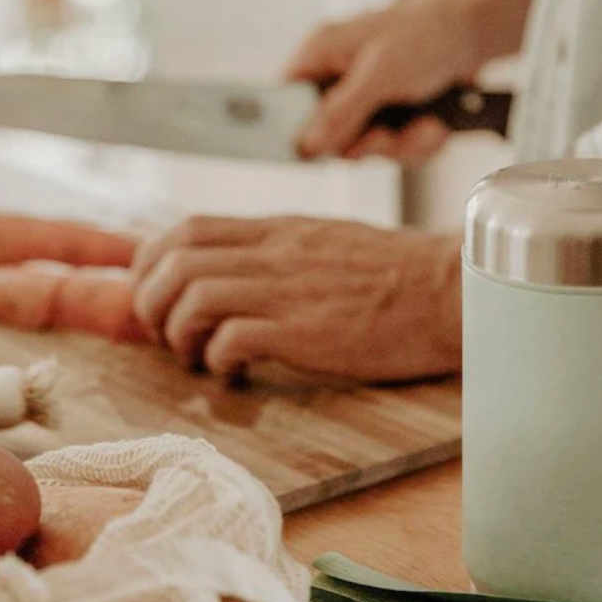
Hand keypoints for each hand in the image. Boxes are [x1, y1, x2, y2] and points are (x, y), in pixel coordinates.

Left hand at [131, 215, 462, 381]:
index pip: (187, 228)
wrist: (451, 289)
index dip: (151, 262)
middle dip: (151, 302)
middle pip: (175, 261)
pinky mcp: (307, 332)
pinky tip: (236, 373)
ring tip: (198, 358)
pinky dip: (218, 359)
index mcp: (280, 230)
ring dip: (179, 334)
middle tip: (167, 335)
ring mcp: (289, 291)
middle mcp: (275, 253)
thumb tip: (238, 268)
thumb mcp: (330, 242)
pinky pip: (232, 339)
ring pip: (193, 298)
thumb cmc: (400, 274)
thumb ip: (281, 250)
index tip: (154, 293)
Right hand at [286, 0, 541, 162]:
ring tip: (428, 125)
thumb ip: (338, 112)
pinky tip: (437, 125)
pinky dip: (422, 142)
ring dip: (404, 146)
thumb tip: (305, 146)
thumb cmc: (428, 32)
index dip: (297, 132)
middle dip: (369, 144)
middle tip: (387, 135)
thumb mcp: (378, 75)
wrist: (482, 30)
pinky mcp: (397, 113)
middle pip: (331, 138)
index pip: (283, 103)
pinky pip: (398, 148)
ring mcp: (369, 98)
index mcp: (320, 55)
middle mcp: (340, 78)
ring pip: (369, 148)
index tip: (318, 152)